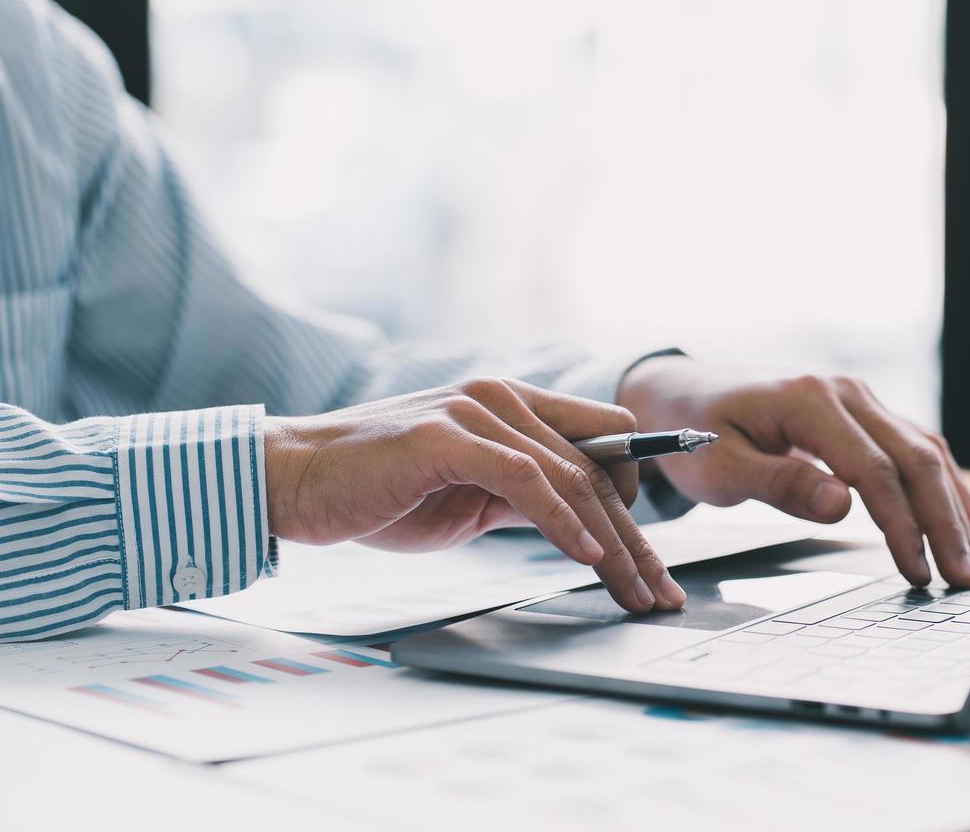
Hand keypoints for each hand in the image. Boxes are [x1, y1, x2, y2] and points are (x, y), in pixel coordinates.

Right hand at [263, 379, 685, 612]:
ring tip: (632, 590)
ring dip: (612, 542)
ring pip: (573, 475)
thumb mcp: (464, 494)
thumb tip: (574, 523)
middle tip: (657, 591)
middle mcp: (502, 397)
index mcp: (511, 404)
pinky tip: (585, 556)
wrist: (294, 478)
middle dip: (636, 537)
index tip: (649, 559)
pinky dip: (561, 521)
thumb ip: (518, 495)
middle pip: (599, 465)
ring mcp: (477, 412)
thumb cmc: (375, 490)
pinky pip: (527, 480)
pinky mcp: (449, 437)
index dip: (635, 499)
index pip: (602, 441)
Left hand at [619, 358, 969, 587]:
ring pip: (923, 450)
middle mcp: (844, 391)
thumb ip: (780, 483)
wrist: (683, 394)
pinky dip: (942, 481)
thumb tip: (843, 505)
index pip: (875, 470)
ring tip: (966, 559)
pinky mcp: (861, 412)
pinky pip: (913, 444)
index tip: (917, 573)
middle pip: (915, 458)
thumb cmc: (694, 434)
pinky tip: (965, 515)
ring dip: (950, 506)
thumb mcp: (719, 466)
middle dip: (943, 522)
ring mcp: (857, 397)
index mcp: (810, 400)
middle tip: (962, 578)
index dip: (901, 525)